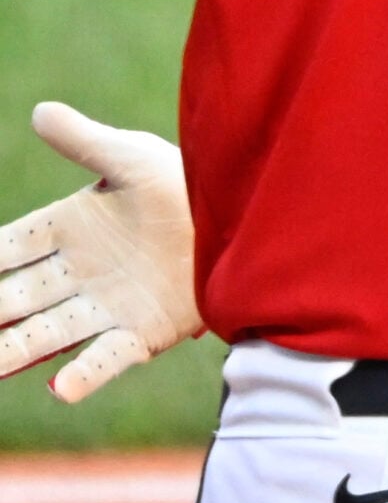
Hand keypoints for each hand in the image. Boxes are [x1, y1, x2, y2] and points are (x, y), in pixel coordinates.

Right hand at [0, 104, 200, 403]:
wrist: (248, 218)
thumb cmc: (187, 182)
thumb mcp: (133, 158)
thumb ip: (85, 142)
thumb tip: (40, 111)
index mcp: (68, 230)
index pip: (8, 248)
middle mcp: (78, 275)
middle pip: (14, 299)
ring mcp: (107, 306)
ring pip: (46, 334)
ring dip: (13, 351)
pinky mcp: (144, 332)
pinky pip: (107, 357)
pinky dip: (84, 375)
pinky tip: (59, 391)